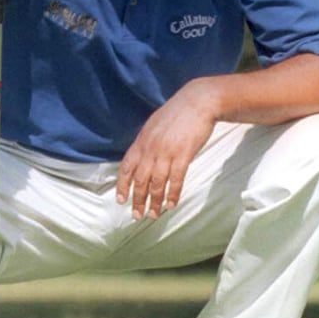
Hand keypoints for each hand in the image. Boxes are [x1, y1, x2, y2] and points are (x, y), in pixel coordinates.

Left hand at [116, 80, 219, 219]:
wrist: (198, 102)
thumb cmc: (176, 113)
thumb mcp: (153, 126)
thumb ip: (146, 143)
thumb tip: (140, 159)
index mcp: (141, 142)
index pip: (126, 168)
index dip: (122, 186)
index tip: (121, 200)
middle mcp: (151, 149)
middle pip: (140, 180)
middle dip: (138, 200)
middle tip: (137, 216)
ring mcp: (167, 153)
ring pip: (156, 183)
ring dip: (154, 202)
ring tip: (153, 215)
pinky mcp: (183, 155)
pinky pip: (176, 180)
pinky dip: (172, 194)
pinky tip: (171, 204)